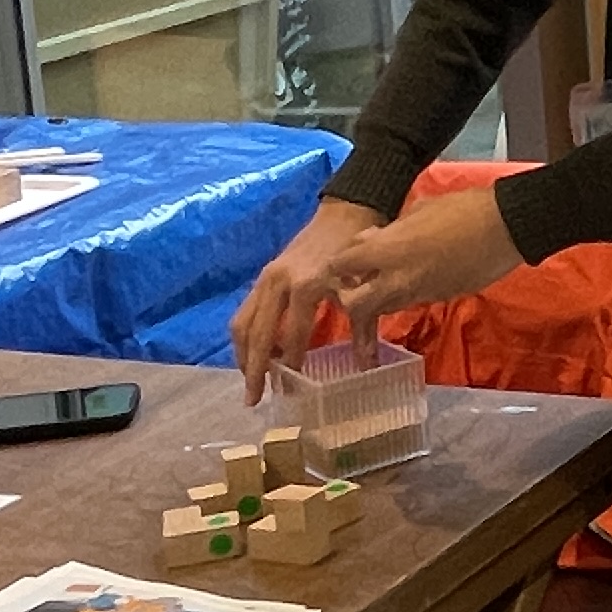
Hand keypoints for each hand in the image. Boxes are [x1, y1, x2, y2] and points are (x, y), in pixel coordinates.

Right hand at [231, 198, 381, 399]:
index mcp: (307, 284)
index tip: (291, 386)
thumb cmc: (357, 250)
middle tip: (253, 398)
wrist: (343, 213)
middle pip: (258, 332)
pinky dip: (246, 336)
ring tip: (250, 381)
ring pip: (243, 323)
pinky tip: (254, 354)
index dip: (292, 360)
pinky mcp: (262, 277)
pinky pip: (245, 311)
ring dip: (243, 354)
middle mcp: (279, 282)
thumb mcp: (362, 289)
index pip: (294, 332)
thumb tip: (367, 367)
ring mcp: (266, 278)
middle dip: (254, 368)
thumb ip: (364, 329)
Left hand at [315, 186, 528, 337]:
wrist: (507, 227)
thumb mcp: (418, 210)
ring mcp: (418, 293)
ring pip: (382, 309)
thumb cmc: (463, 208)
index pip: (342, 266)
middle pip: (355, 305)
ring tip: (380, 282)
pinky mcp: (438, 299)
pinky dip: (401, 296)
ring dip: (375, 300)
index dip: (338, 265)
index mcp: (389, 250)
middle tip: (355, 283)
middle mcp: (398, 279)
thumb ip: (390, 231)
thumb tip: (374, 240)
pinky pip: (408, 303)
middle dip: (349, 297)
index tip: (342, 262)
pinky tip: (409, 279)